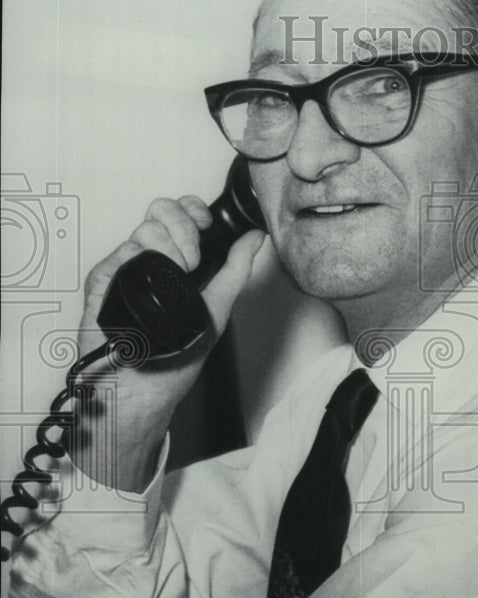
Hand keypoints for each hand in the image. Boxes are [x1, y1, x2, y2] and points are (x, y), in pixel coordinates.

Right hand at [74, 195, 265, 490]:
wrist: (144, 386)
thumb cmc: (175, 358)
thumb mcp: (217, 308)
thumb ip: (236, 270)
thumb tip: (254, 238)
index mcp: (176, 262)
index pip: (180, 216)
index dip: (192, 210)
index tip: (205, 224)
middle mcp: (150, 262)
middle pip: (160, 212)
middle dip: (182, 223)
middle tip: (193, 254)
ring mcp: (127, 269)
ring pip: (143, 229)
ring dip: (168, 246)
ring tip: (178, 274)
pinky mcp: (104, 280)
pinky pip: (120, 252)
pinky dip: (139, 259)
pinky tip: (149, 279)